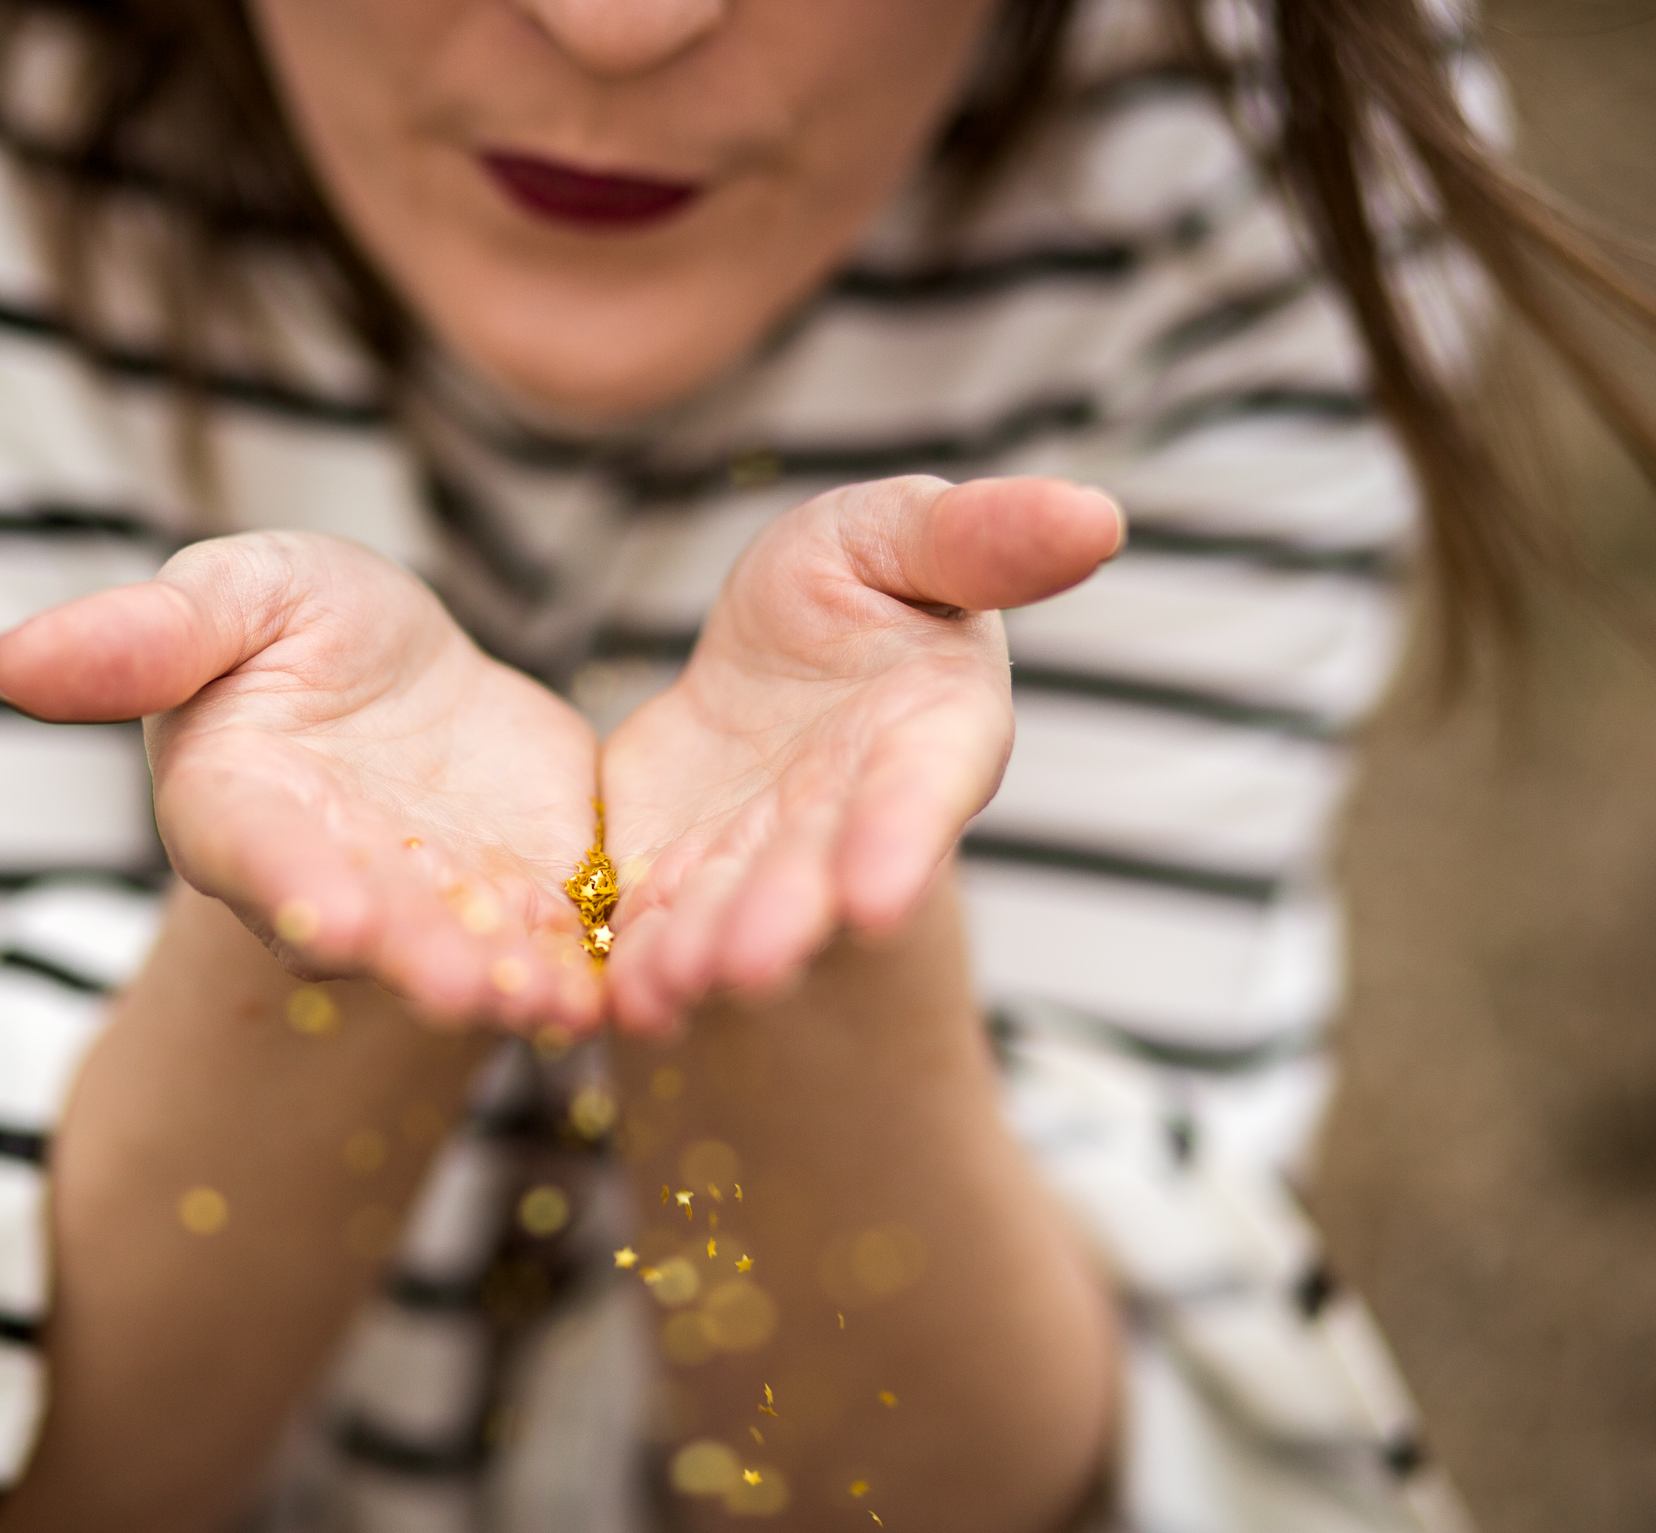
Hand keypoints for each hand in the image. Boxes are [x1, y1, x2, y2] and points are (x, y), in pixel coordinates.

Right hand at [0, 532, 603, 1028]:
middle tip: (466, 988)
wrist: (404, 678)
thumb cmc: (293, 628)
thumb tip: (6, 660)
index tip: (333, 912)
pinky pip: (561, 939)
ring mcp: (439, 902)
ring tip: (558, 1003)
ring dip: (511, 984)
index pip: (259, 851)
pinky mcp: (532, 899)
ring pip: (473, 951)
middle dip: (417, 959)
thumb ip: (146, 636)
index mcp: (242, 807)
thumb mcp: (233, 594)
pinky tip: (634, 984)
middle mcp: (338, 878)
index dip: (293, 882)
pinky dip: (590, 964)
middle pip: (374, 927)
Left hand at [599, 476, 1122, 1033]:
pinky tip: (612, 999)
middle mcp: (851, 818)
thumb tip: (1096, 515)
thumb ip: (981, 536)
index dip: (899, 840)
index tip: (874, 899)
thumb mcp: (899, 531)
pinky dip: (637, 963)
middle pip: (818, 876)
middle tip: (746, 965)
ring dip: (702, 957)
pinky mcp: (683, 878)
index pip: (920, 790)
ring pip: (734, 914)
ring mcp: (764, 860)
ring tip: (661, 993)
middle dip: (785, 920)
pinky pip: (659, 926)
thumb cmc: (857, 583)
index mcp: (929, 734)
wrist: (761, 649)